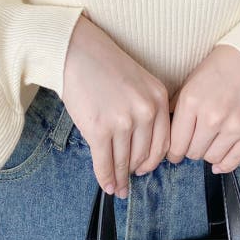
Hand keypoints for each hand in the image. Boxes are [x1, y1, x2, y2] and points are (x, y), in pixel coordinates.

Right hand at [62, 12, 171, 199]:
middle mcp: (145, 111)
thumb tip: (141, 147)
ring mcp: (123, 122)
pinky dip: (105, 178)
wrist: (76, 51)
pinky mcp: (99, 130)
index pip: (163, 142)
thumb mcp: (139, 82)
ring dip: (120, 179)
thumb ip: (146, 109)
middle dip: (135, 171)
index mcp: (158, 98)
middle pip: (144, 155)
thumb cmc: (104, 64)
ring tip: (117, 187)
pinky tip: (106, 185)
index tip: (144, 169)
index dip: (152, 161)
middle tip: (128, 179)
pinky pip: (105, 162)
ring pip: (124, 161)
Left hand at [166, 45, 239, 173]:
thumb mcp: (191, 81)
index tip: (175, 153)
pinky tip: (220, 159)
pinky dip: (224, 163)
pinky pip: (233, 161)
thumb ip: (177, 108)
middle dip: (191, 149)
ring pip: (212, 158)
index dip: (174, 151)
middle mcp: (212, 117)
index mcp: (192, 101)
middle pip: (193, 153)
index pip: (176, 144)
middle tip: (195, 142)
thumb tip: (166, 134)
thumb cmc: (221, 67)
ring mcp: (235, 126)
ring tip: (211, 142)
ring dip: (208, 153)